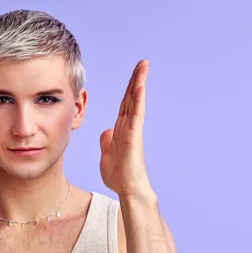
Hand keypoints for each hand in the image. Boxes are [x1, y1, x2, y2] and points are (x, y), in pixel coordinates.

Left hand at [99, 59, 155, 201]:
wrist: (127, 189)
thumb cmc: (119, 176)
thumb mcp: (107, 155)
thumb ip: (107, 141)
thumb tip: (107, 130)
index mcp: (121, 129)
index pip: (125, 104)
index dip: (128, 89)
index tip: (133, 74)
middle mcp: (129, 127)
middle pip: (132, 98)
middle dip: (136, 79)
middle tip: (142, 62)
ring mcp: (133, 130)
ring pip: (136, 102)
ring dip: (139, 83)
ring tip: (144, 66)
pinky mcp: (134, 136)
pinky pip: (137, 114)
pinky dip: (138, 100)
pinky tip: (140, 87)